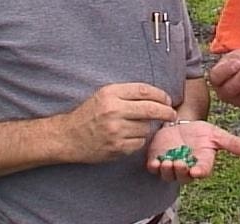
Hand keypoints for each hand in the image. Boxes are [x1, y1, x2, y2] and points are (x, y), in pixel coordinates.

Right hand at [58, 83, 175, 163]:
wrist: (68, 136)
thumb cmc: (90, 113)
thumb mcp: (105, 95)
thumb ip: (128, 93)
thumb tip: (158, 97)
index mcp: (111, 94)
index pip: (144, 91)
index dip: (160, 95)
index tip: (167, 99)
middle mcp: (114, 110)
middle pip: (151, 109)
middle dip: (166, 112)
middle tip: (171, 114)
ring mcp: (115, 130)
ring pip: (146, 128)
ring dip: (146, 127)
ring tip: (135, 126)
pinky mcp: (116, 147)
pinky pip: (139, 143)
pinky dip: (138, 140)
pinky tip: (128, 137)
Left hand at [146, 120, 239, 183]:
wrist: (180, 124)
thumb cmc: (199, 132)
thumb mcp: (215, 134)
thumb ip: (231, 142)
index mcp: (201, 162)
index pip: (202, 170)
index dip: (200, 171)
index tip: (197, 170)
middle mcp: (186, 167)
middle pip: (184, 176)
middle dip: (181, 171)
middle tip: (179, 163)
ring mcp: (170, 165)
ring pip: (168, 175)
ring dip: (168, 171)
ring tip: (167, 162)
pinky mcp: (156, 160)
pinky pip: (153, 169)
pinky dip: (153, 167)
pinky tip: (155, 162)